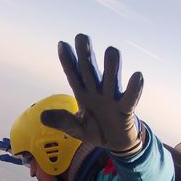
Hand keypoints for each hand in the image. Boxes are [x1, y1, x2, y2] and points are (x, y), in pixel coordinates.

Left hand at [41, 33, 144, 155]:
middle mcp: (97, 91)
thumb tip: (42, 116)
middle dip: (86, 55)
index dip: (67, 61)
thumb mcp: (75, 129)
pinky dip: (134, 88)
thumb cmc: (95, 130)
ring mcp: (112, 98)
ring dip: (111, 66)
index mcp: (83, 94)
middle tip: (82, 37)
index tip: (61, 44)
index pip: (73, 75)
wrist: (115, 143)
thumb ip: (62, 122)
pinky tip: (137, 76)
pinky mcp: (125, 109)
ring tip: (111, 51)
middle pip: (90, 70)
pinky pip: (130, 98)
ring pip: (111, 79)